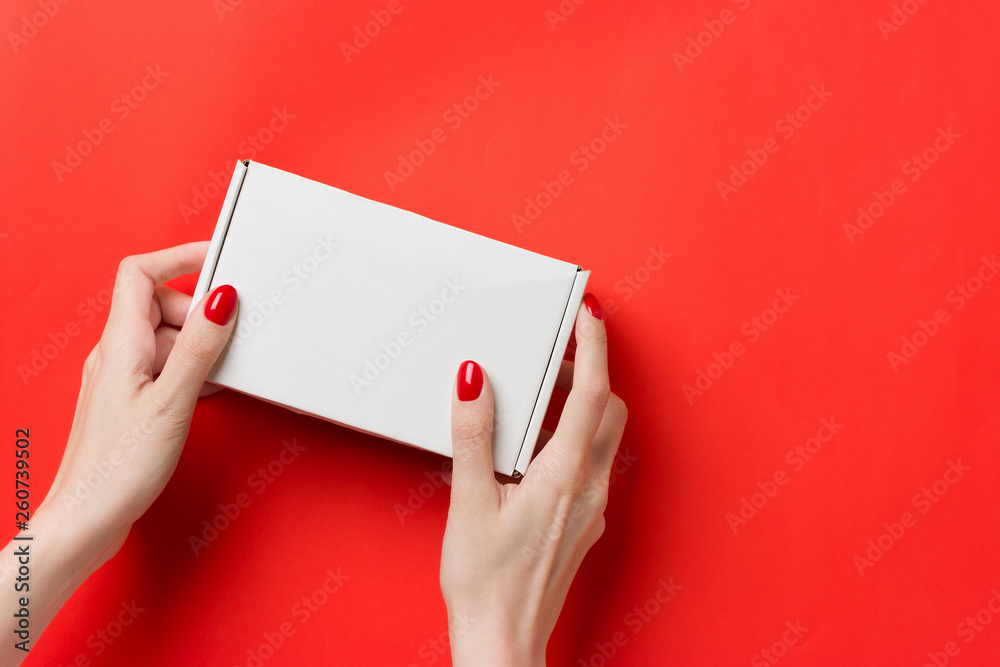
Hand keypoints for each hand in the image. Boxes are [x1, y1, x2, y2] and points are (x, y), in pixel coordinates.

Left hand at [1, 242, 237, 663]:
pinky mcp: (129, 401)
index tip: (220, 257)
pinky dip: (189, 372)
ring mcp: (120, 377)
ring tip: (219, 375)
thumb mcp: (173, 400)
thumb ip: (200, 347)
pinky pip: (164, 368)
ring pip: (166, 339)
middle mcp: (116, 354)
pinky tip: (207, 395)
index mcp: (122, 343)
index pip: (141, 273)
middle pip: (160, 304)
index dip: (179, 256)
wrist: (87, 518)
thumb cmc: (120, 466)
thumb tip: (222, 299)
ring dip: (197, 348)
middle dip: (199, 314)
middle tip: (229, 337)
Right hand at [440, 294, 627, 665]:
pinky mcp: (584, 523)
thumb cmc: (486, 583)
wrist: (503, 642)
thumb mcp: (470, 503)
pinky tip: (535, 448)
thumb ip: (474, 436)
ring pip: (603, 438)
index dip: (594, 348)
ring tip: (539, 395)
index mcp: (564, 476)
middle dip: (590, 372)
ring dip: (582, 405)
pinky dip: (573, 437)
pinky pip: (591, 464)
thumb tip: (473, 380)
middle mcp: (589, 488)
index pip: (592, 394)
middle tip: (554, 354)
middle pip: (609, 410)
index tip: (589, 315)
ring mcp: (592, 508)